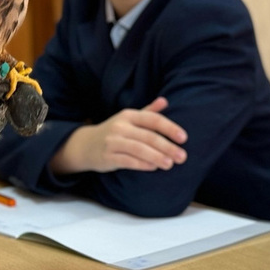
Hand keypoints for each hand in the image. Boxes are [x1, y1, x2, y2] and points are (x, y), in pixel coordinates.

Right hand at [50, 97, 187, 173]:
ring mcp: (113, 142)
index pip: (153, 120)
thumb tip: (165, 101)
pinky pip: (127, 161)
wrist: (86, 145)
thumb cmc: (115, 131)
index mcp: (129, 115)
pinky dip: (142, 164)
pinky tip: (153, 168)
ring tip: (170, 164)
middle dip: (167, 147)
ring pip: (139, 149)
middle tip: (182, 156)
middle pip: (148, 136)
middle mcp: (121, 126)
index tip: (184, 138)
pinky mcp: (107, 156)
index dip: (170, 128)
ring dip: (156, 157)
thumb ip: (148, 111)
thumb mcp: (130, 118)